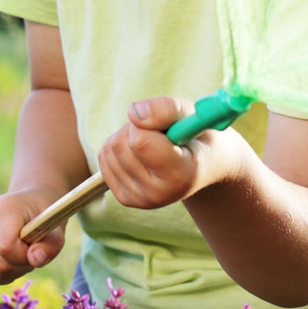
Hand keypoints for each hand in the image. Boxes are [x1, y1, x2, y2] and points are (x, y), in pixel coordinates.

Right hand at [0, 188, 66, 283]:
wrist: (29, 205)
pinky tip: (11, 259)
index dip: (24, 256)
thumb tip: (36, 259)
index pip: (6, 247)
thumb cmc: (44, 218)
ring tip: (21, 254)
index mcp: (3, 209)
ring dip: (12, 272)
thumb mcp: (56, 230)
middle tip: (31, 251)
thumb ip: (51, 246)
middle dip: (20, 266)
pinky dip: (1, 274)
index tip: (35, 247)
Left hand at [97, 96, 231, 209]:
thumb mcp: (190, 114)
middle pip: (121, 144)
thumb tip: (133, 114)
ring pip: (110, 149)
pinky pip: (104, 158)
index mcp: (180, 175)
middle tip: (160, 133)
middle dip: (137, 128)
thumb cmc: (197, 136)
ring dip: (127, 135)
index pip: (139, 142)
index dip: (148, 123)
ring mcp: (140, 199)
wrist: (203, 167)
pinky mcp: (126, 198)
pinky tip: (142, 152)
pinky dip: (118, 146)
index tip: (166, 126)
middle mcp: (159, 194)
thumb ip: (166, 109)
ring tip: (153, 142)